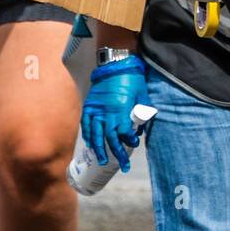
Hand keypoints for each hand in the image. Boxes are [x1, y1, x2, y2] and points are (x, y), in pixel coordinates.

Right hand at [80, 55, 150, 170]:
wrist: (115, 64)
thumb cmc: (132, 79)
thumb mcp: (142, 96)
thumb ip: (142, 113)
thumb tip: (139, 130)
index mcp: (121, 110)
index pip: (123, 133)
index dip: (128, 142)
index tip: (134, 144)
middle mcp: (107, 112)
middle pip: (110, 138)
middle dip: (116, 154)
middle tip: (122, 166)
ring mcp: (96, 109)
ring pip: (95, 134)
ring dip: (99, 149)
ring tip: (102, 160)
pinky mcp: (89, 105)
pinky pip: (86, 124)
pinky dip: (88, 135)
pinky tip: (90, 144)